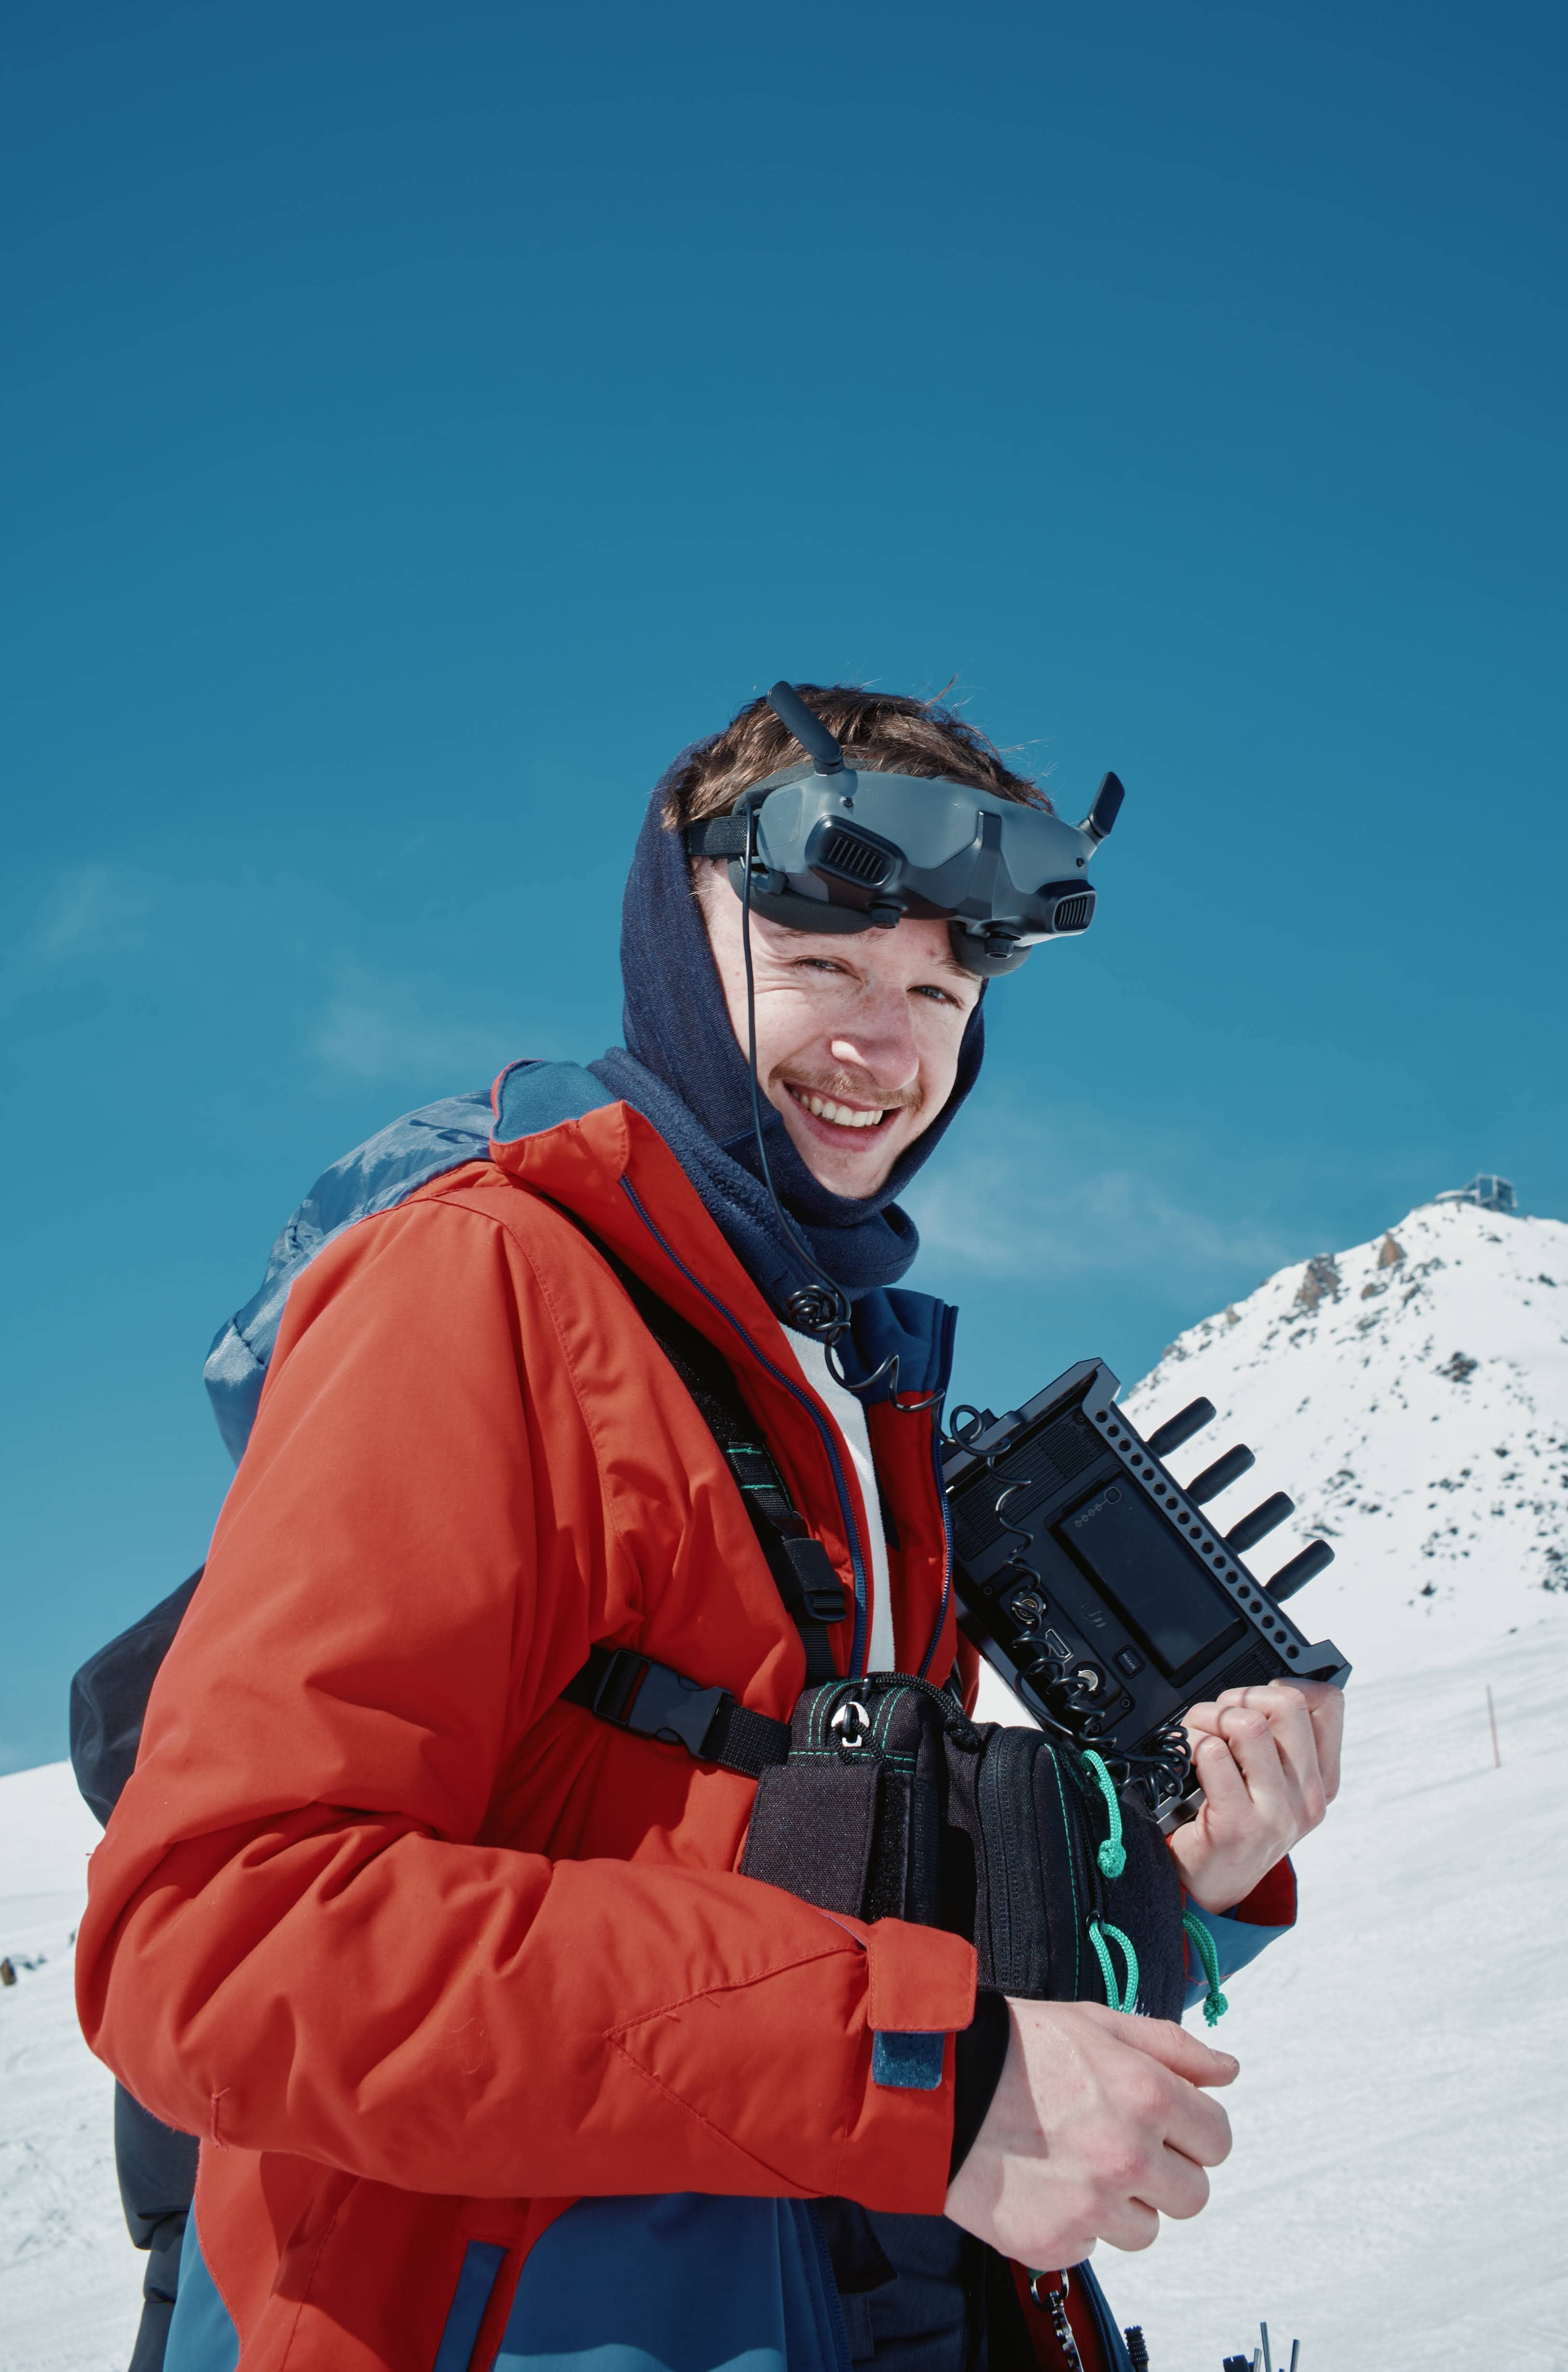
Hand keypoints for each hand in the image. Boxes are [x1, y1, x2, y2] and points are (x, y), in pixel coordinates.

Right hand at [944, 1998, 1236, 2264]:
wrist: (937, 2087)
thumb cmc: (1017, 2048)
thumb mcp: (1098, 2024)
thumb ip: (1173, 2048)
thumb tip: (1228, 2071)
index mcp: (1147, 2095)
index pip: (1218, 2139)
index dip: (1195, 2129)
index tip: (1167, 2123)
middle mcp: (1128, 2156)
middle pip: (1193, 2194)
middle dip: (1165, 2172)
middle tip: (1120, 2145)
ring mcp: (1092, 2206)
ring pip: (1146, 2229)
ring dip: (1122, 2203)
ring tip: (1075, 2162)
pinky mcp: (1056, 2242)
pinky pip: (1092, 2246)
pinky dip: (1075, 2222)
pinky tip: (1045, 2182)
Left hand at [1167, 1680, 1343, 1913]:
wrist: (1211, 1886)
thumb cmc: (1233, 1822)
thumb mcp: (1270, 1784)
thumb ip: (1277, 1740)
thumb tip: (1264, 1684)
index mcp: (1321, 1780)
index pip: (1328, 1703)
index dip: (1287, 1684)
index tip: (1256, 1700)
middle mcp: (1307, 1797)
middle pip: (1287, 1702)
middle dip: (1240, 1696)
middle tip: (1217, 1718)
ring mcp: (1277, 1813)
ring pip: (1249, 1724)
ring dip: (1208, 1717)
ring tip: (1196, 1736)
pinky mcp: (1239, 1825)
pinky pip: (1214, 1753)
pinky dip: (1191, 1744)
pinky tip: (1186, 1762)